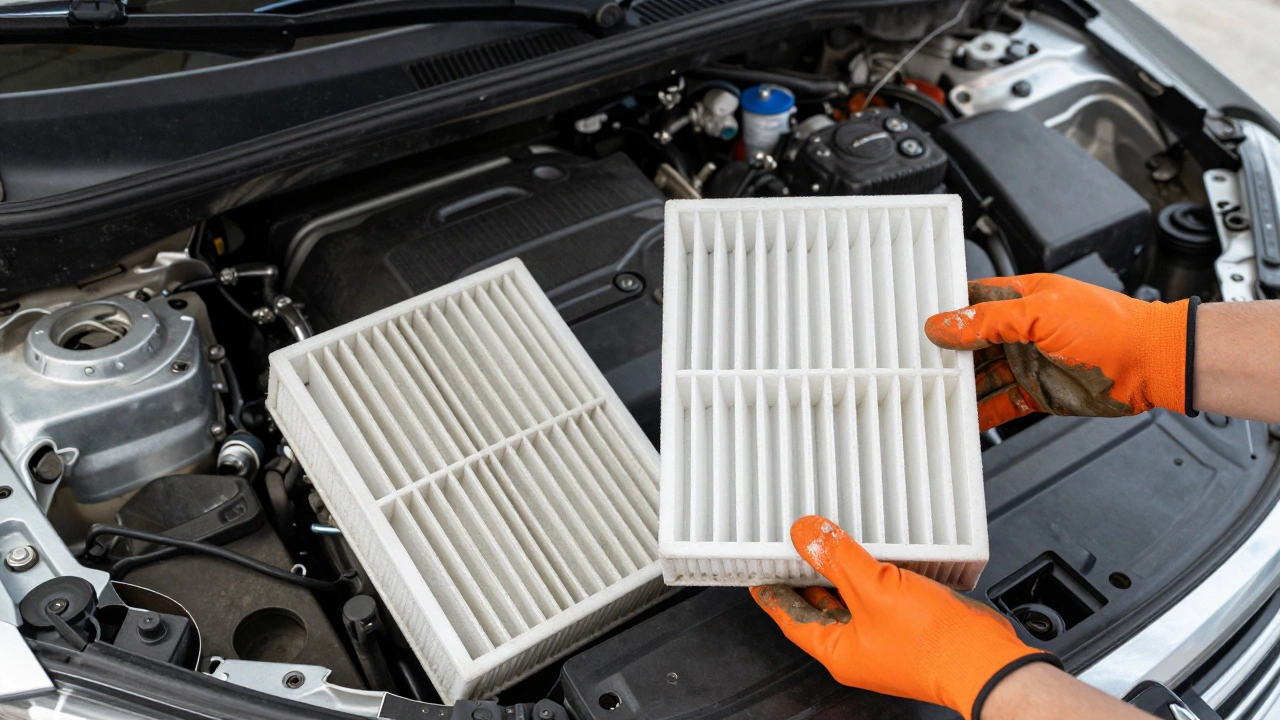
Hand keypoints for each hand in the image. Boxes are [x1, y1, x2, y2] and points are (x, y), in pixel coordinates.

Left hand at [752, 516, 1055, 719]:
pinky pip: (879, 598)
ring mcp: (885, 639)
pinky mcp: (910, 627)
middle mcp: (859, 648)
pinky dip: (871, 576)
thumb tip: (805, 534)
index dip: (772, 592)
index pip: (790, 618)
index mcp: (838, 650)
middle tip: (792, 547)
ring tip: (830, 542)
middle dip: (805, 576)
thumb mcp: (873, 588)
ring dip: (841, 572)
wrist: (988, 661)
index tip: (758, 571)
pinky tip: (876, 555)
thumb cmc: (934, 644)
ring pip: (851, 600)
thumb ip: (836, 557)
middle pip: (819, 607)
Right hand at [923, 274, 1195, 430]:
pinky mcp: (1036, 393)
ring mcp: (1027, 363)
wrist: (1152, 364)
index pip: (970, 302)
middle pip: (970, 344)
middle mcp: (1020, 331)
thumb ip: (989, 320)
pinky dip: (979, 412)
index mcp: (1020, 299)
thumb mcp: (1041, 314)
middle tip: (916, 367)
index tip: (916, 327)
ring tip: (932, 396)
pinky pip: (999, 404)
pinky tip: (960, 418)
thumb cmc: (1111, 326)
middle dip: (946, 355)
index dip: (944, 313)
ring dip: (959, 387)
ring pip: (981, 377)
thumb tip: (945, 324)